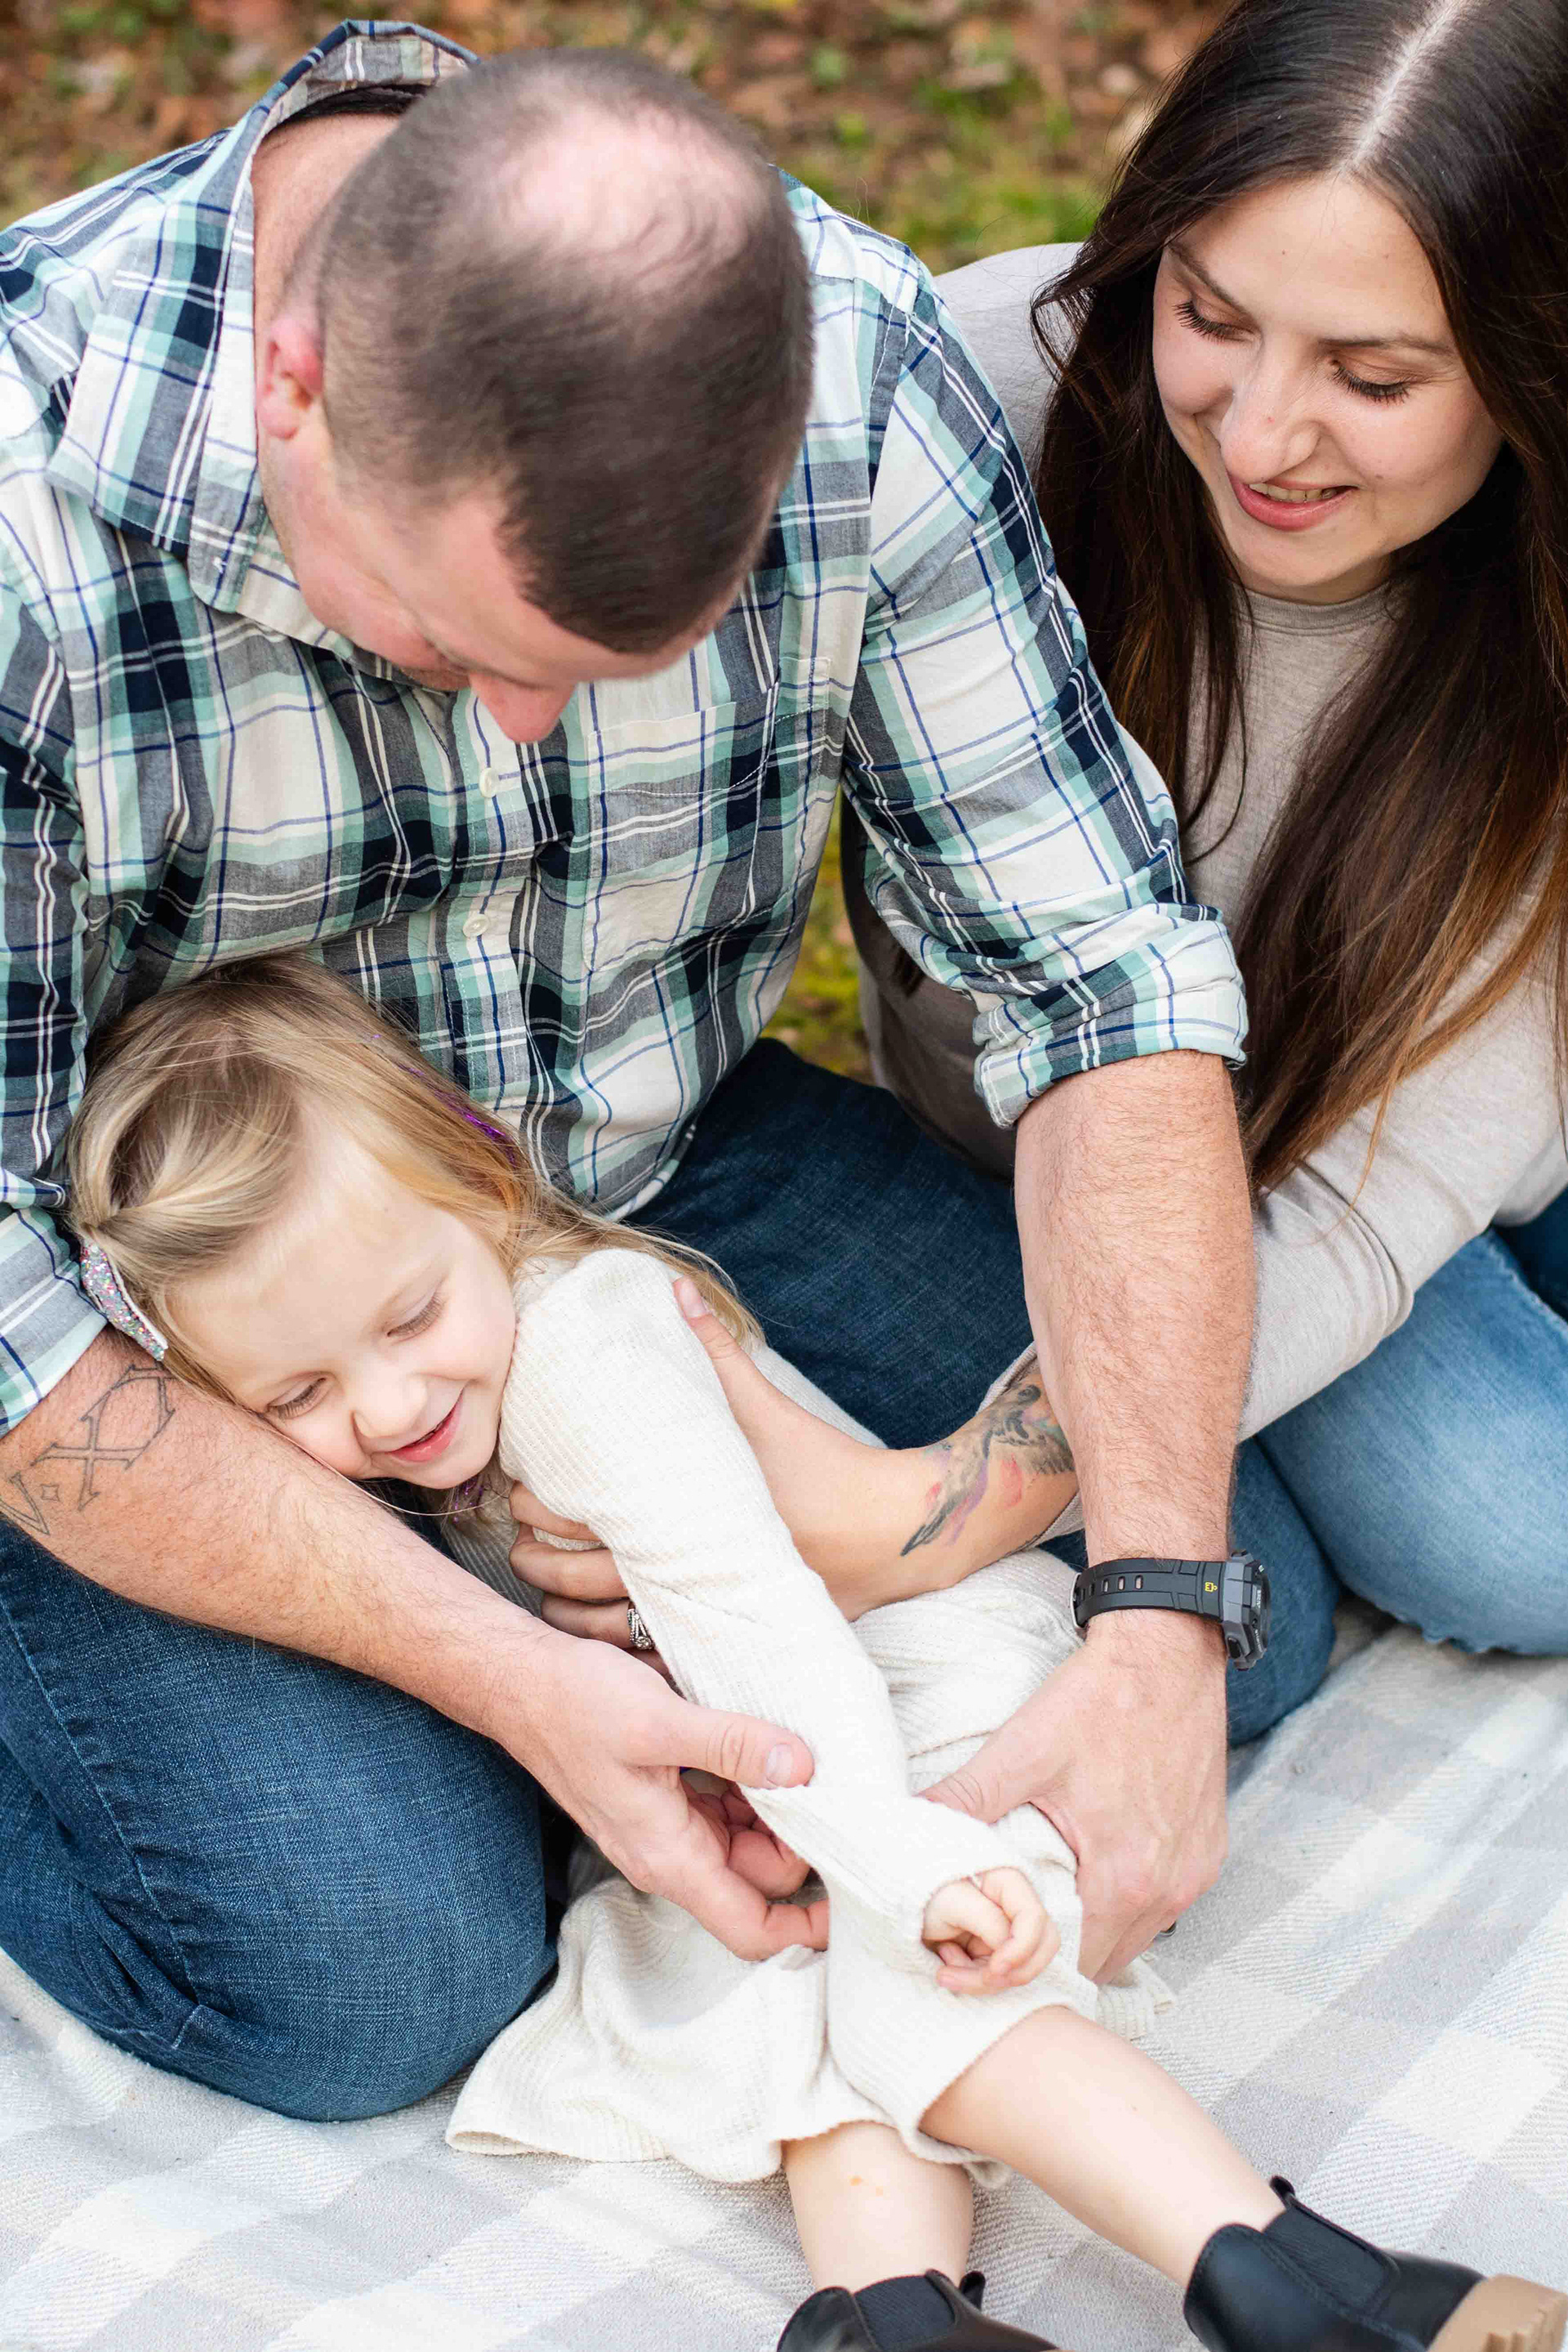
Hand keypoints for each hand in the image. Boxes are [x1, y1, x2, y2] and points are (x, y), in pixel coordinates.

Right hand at [497, 1620, 826, 1958]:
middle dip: (803, 1840)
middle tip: (836, 1781)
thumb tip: (801, 1767)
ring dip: (782, 1807)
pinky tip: (770, 1741)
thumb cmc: (575, 1705)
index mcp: (670, 1857)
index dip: (808, 1925)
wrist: (521, 1682)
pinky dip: (757, 1782)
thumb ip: (731, 1745)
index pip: (752, 1928)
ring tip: (810, 1754)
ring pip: (749, 1839)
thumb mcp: (659, 1721)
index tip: (855, 1888)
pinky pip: (730, 1805)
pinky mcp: (670, 1793)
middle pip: (762, 1878)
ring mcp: (671, 1824)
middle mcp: (673, 1853)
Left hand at [514, 1277, 1046, 1627]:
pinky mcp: (733, 1634)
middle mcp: (694, 1569)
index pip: (593, 1520)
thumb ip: (716, 1352)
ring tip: (539, 1595)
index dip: (545, 1510)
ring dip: (567, 1615)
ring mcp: (712, 1608)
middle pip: (588, 1580)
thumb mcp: (766, 1405)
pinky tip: (595, 1638)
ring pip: (614, 1632)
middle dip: (538, 1563)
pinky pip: (656, 1660)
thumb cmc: (826, 1464)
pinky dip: (617, 1652)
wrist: (896, 1529)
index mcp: (690, 1515)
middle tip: (515, 1544)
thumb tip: (674, 1291)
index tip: (520, 1494)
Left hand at [922, 1866, 1056, 1994]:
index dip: (1021, 1949)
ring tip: (944, 1970)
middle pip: (1041, 1947)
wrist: (900, 1905)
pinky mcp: (993, 1952)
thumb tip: (1010, 1951)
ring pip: (1018, 1970)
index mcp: (1008, 1882)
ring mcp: (1006, 1932)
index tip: (995, 1969)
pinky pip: (996, 1977)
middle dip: (1012, 1972)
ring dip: (981, 1980)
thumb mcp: (952, 1902)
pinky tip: (945, 1964)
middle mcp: (1014, 1908)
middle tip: (981, 1978)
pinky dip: (972, 1979)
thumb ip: (987, 1921)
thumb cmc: (925, 1892)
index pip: (1034, 1918)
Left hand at [925, 1612, 1227, 1981]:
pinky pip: (1162, 1904)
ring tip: (1046, 1901)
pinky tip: (1093, 1870)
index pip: (1068, 1965)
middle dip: (1054, 1955)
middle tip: (1008, 1929)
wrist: (1170, 1652)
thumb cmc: (1100, 1698)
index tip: (987, 1952)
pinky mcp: (1206, 1853)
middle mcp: (1168, 1889)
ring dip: (1092, 1931)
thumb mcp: (1023, 1748)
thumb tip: (905, 1822)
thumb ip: (964, 1797)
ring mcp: (1194, 1873)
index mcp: (1124, 1878)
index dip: (1022, 1967)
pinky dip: (1127, 1903)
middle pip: (1102, 1961)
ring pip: (1135, 1937)